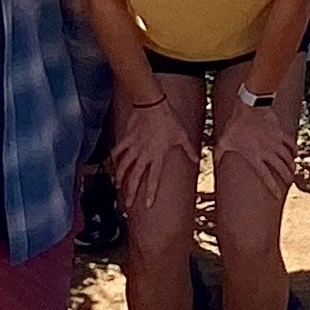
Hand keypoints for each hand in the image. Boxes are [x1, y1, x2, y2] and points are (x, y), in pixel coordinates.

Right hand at [110, 95, 199, 210]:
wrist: (152, 104)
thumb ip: (188, 150)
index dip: (150, 192)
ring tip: (118, 186)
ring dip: (120, 177)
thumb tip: (197, 160)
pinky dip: (114, 157)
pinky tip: (112, 163)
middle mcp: (144, 154)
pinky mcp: (127, 138)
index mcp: (158, 156)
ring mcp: (134, 147)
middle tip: (128, 204)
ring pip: (123, 166)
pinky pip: (118, 150)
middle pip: (135, 177)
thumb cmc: (168, 120)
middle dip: (131, 192)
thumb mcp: (181, 136)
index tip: (147, 205)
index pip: (153, 179)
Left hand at [213, 93, 295, 197]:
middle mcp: (267, 153)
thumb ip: (219, 155)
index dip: (273, 188)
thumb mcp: (224, 141)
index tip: (278, 196)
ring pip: (288, 159)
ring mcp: (275, 143)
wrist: (250, 106)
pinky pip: (291, 144)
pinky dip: (294, 150)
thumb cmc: (235, 124)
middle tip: (288, 183)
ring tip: (292, 171)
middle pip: (282, 169)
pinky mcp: (280, 133)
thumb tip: (213, 165)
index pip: (266, 177)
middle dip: (287, 178)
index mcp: (254, 157)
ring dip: (291, 166)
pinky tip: (294, 154)